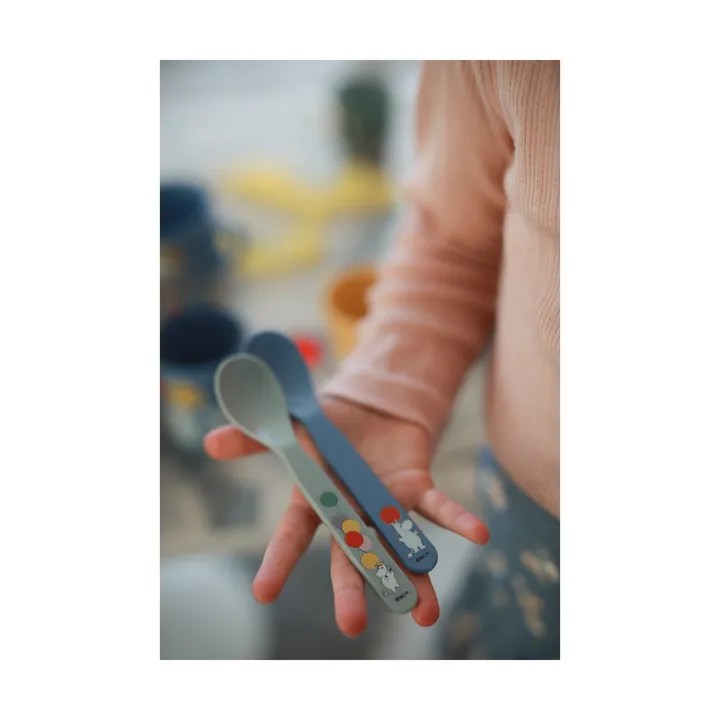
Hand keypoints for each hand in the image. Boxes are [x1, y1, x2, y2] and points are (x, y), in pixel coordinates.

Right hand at [204, 396, 489, 636]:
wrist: (368, 409)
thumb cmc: (325, 424)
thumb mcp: (289, 426)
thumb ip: (254, 437)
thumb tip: (210, 442)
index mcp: (314, 499)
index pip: (293, 535)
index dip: (278, 562)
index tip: (262, 594)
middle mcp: (350, 512)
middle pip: (350, 554)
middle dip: (354, 586)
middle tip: (353, 624)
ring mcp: (383, 504)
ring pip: (397, 546)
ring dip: (414, 577)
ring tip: (425, 612)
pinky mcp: (414, 487)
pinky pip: (438, 507)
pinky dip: (457, 520)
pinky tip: (479, 535)